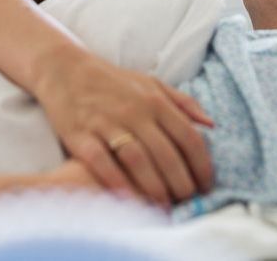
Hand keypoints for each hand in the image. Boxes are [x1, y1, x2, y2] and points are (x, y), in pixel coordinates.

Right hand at [33, 50, 213, 207]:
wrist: (65, 70)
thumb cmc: (113, 81)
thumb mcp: (151, 83)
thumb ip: (182, 102)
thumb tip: (211, 124)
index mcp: (154, 100)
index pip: (188, 136)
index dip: (202, 164)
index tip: (207, 185)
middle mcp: (134, 111)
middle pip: (166, 153)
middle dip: (182, 183)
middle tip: (188, 201)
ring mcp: (107, 123)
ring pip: (138, 160)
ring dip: (155, 187)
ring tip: (165, 207)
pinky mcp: (81, 135)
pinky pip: (102, 163)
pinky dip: (117, 182)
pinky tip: (128, 200)